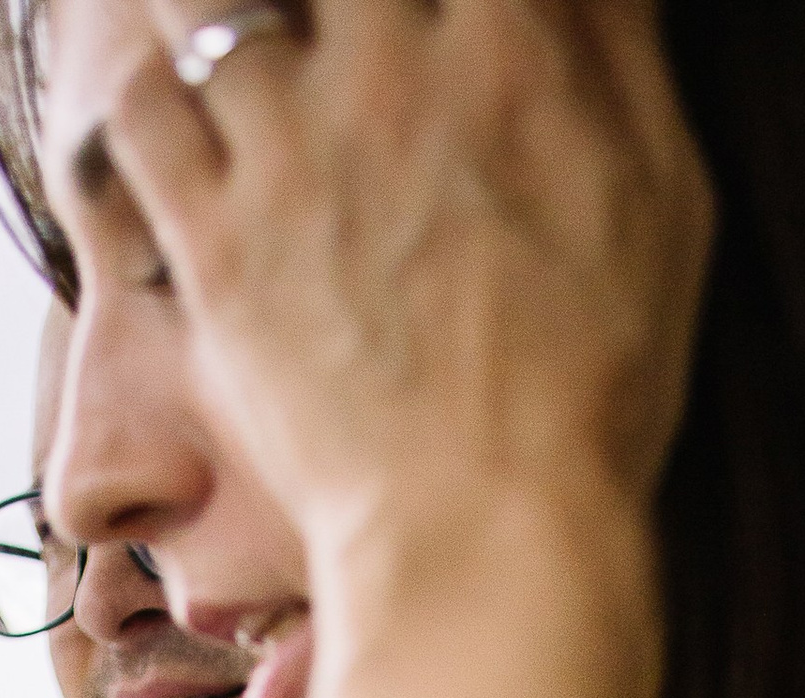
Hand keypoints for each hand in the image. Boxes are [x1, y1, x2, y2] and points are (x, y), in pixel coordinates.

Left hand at [106, 0, 710, 578]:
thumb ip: (619, 55)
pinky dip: (148, 93)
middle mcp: (392, 72)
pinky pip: (140, 109)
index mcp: (516, 50)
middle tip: (322, 28)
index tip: (425, 9)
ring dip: (210, 8)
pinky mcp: (215, 240)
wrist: (487, 538)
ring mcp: (291, 152)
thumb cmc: (595, 390)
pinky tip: (182, 116)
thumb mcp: (664, 205)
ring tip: (232, 33)